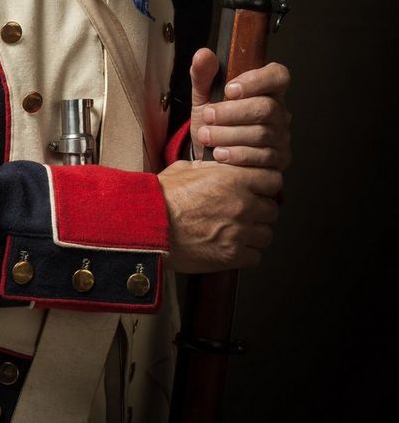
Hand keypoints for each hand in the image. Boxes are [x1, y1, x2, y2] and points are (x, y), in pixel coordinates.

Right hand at [158, 159, 281, 271]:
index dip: (265, 184)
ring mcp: (239, 232)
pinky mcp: (232, 256)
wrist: (148, 226)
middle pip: (272, 209)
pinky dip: (246, 253)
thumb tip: (218, 166)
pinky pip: (255, 256)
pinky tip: (231, 245)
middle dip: (260, 210)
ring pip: (266, 234)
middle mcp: (242, 204)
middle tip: (244, 211)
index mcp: (233, 179)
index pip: (273, 180)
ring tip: (237, 230)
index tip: (258, 189)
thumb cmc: (162, 197)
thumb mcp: (185, 168)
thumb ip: (210, 166)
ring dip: (255, 232)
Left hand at [189, 48, 291, 169]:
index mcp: (266, 89)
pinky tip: (220, 153)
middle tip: (208, 116)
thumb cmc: (213, 121)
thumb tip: (203, 55)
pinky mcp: (278, 160)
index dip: (256, 81)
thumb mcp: (203, 96)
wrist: (210, 154)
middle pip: (267, 107)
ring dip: (228, 135)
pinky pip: (262, 157)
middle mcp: (279, 112)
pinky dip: (236, 154)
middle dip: (232, 113)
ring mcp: (281, 137)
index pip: (278, 76)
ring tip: (206, 136)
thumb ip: (203, 74)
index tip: (229, 89)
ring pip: (262, 134)